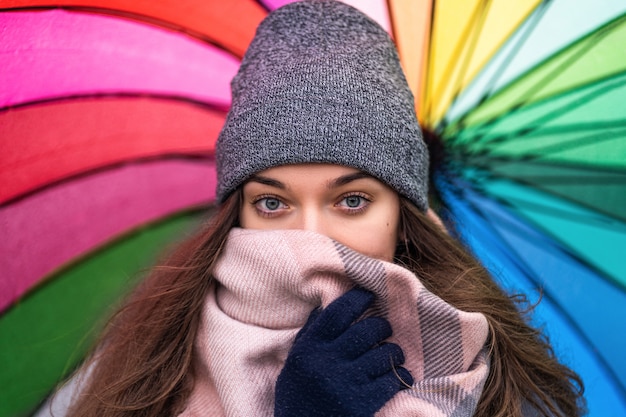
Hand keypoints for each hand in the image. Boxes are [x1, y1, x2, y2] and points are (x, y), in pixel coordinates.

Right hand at [274, 287, 412, 416]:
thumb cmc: (299, 398)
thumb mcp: (296, 364)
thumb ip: (311, 335)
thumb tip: (328, 305)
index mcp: (309, 348)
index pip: (338, 312)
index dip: (357, 299)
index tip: (369, 293)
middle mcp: (326, 362)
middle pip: (367, 330)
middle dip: (382, 327)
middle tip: (384, 330)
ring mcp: (346, 383)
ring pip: (384, 353)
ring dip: (394, 352)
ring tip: (392, 355)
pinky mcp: (362, 404)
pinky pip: (392, 380)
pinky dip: (400, 376)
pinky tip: (398, 377)